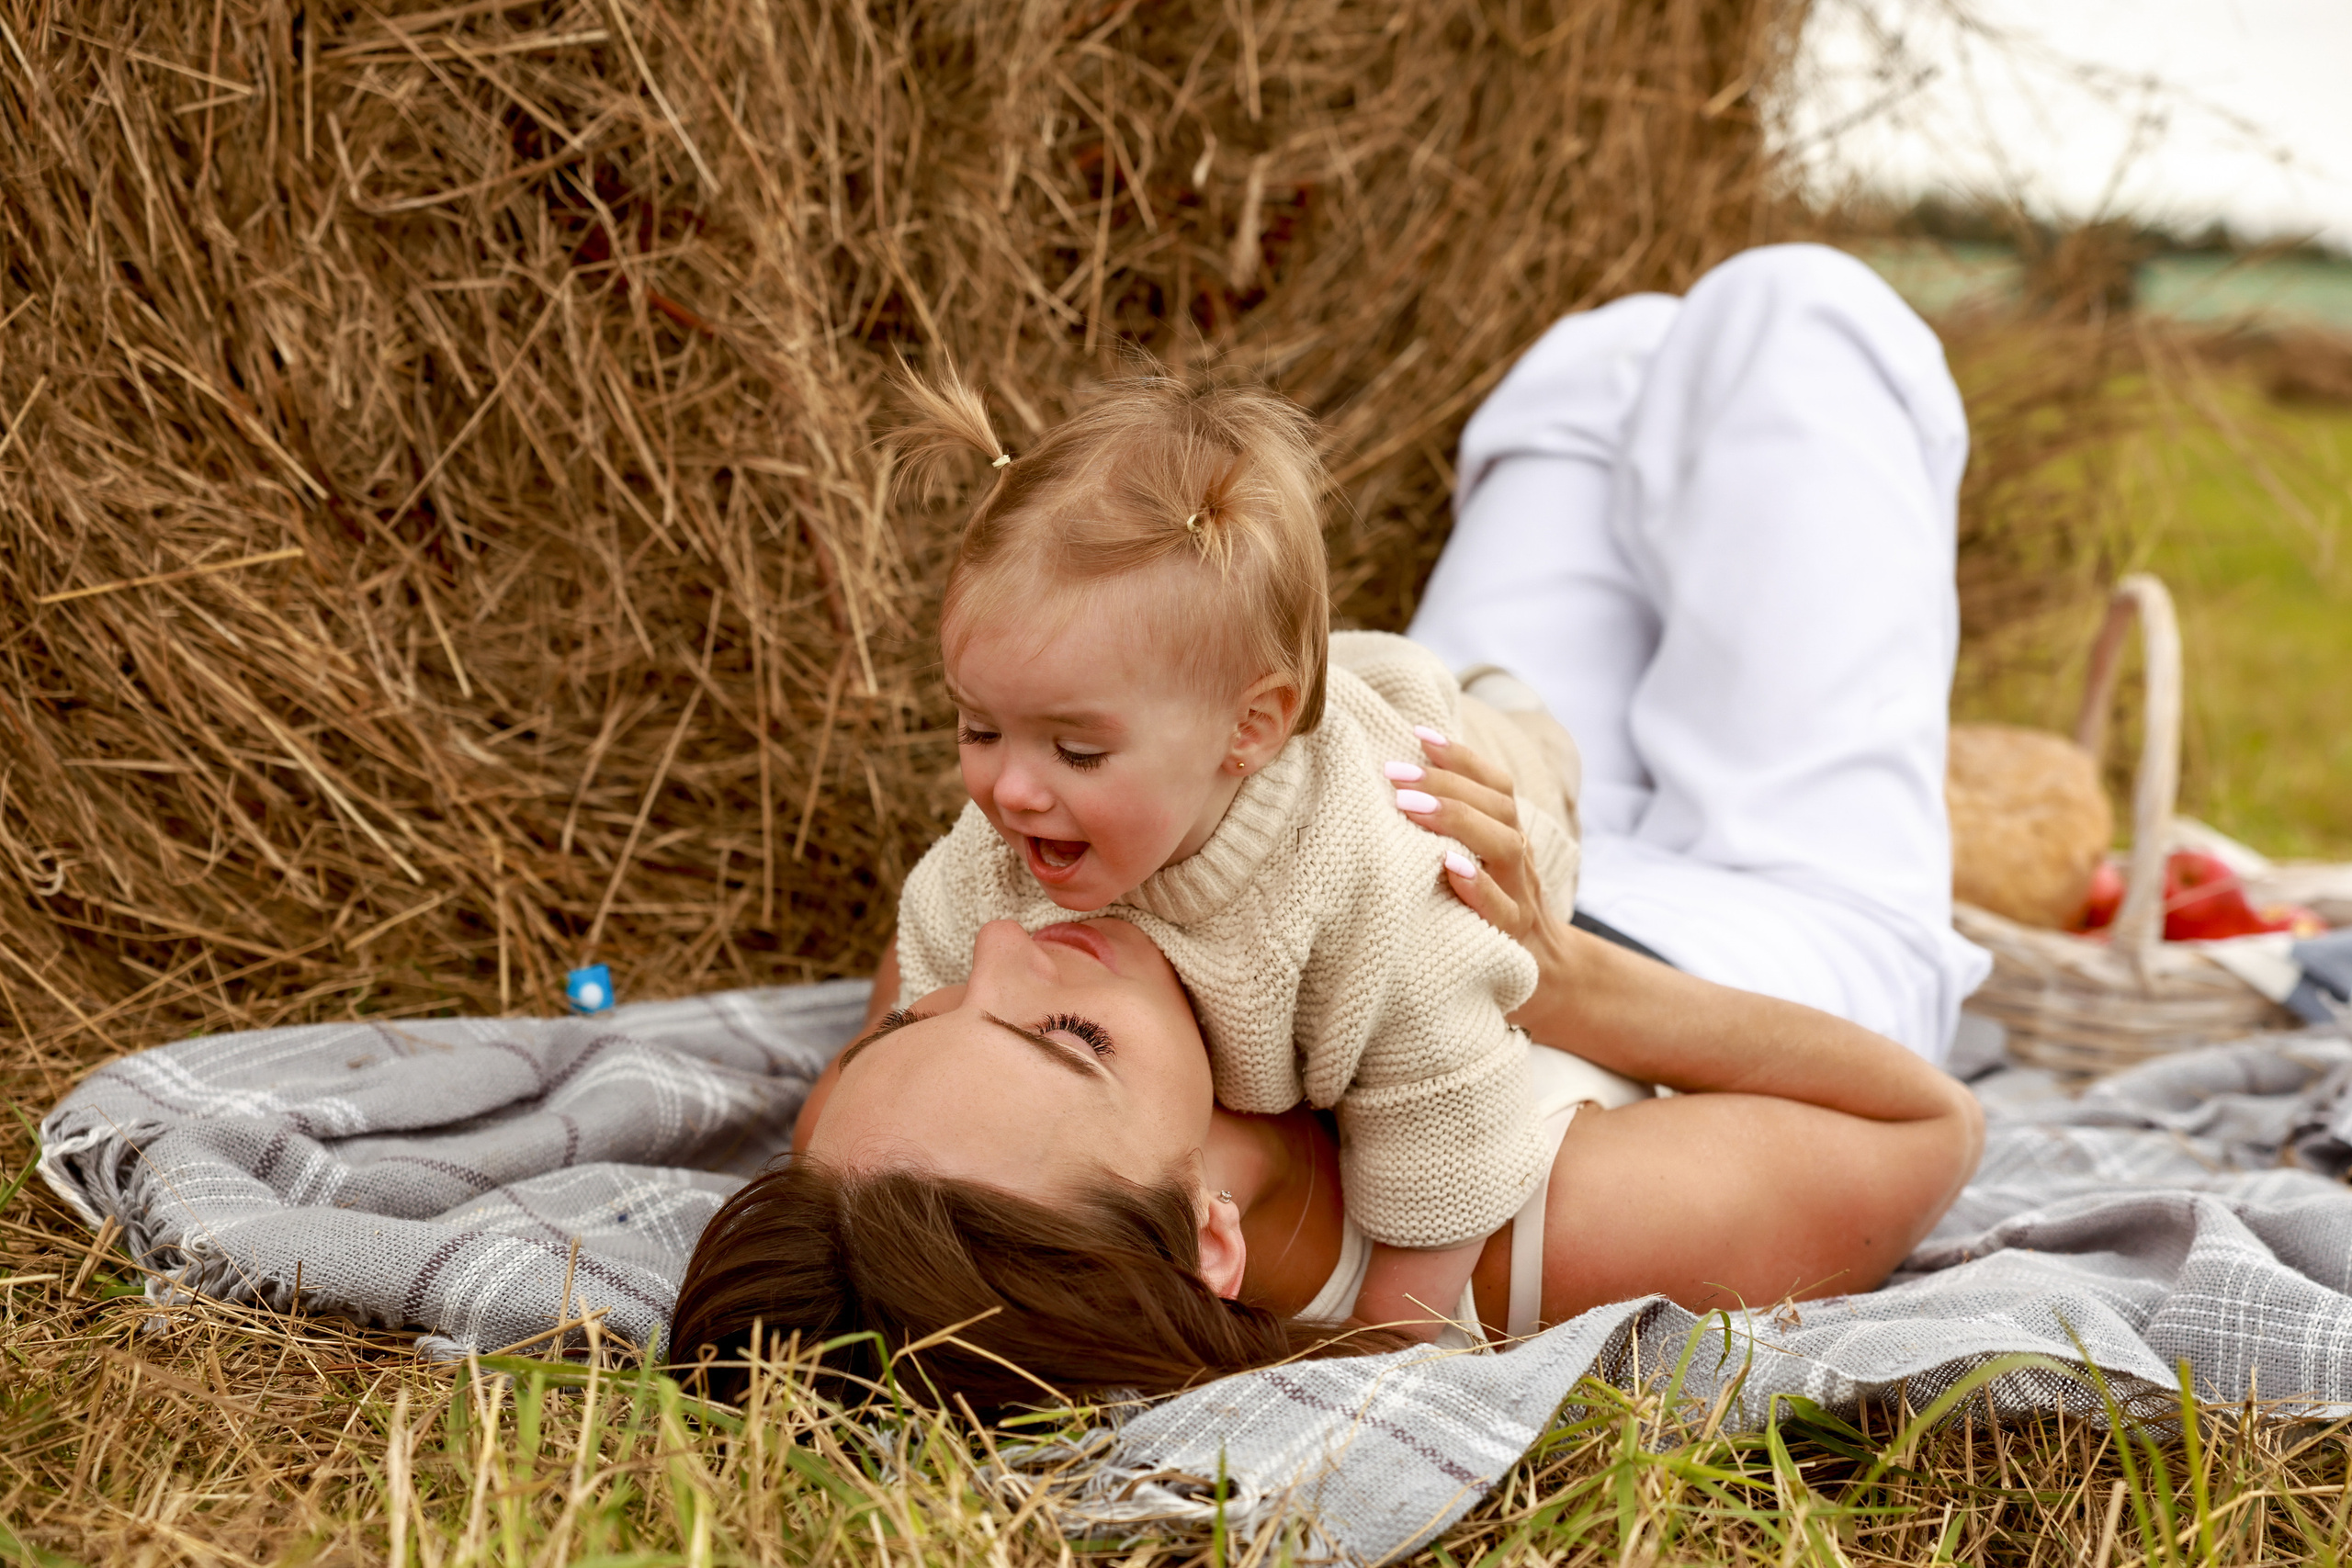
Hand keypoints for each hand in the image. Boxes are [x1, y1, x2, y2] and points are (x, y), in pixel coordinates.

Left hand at [1385, 729, 1569, 968]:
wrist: (1551, 980)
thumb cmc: (1494, 914)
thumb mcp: (1481, 867)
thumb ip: (1459, 832)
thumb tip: (1404, 786)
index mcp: (1508, 838)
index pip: (1496, 785)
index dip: (1462, 756)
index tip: (1418, 733)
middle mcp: (1519, 861)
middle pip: (1498, 807)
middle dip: (1447, 782)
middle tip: (1396, 771)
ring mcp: (1521, 899)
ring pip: (1504, 847)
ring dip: (1457, 821)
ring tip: (1411, 806)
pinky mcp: (1514, 940)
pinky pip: (1501, 910)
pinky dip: (1477, 887)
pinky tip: (1448, 869)